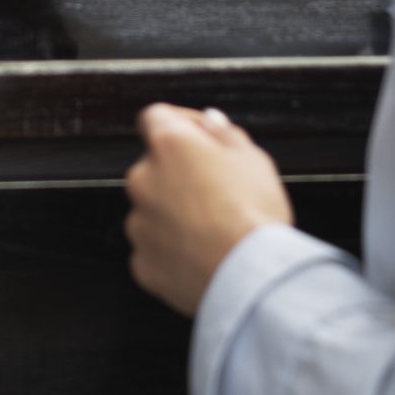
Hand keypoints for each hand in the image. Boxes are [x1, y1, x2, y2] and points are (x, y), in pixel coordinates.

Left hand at [124, 103, 292, 315]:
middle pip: (155, 167)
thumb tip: (210, 120)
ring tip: (215, 231)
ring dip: (175, 214)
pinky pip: (155, 250)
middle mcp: (142, 180)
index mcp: (169, 145)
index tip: (205, 137)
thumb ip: (225, 134)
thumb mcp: (253, 159)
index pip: (156, 117)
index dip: (182, 123)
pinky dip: (172, 251)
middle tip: (220, 191)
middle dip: (181, 174)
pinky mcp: (142, 263)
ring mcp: (138, 224)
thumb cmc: (255, 212)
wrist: (250, 276)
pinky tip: (202, 257)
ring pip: (153, 210)